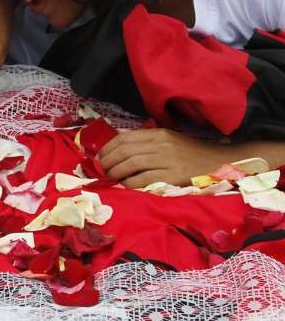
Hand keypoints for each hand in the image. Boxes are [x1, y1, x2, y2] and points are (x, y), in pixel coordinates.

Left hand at [98, 128, 233, 188]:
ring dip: (116, 172)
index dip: (107, 148)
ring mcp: (168, 160)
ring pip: (132, 164)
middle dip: (108, 161)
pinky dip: (131, 183)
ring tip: (111, 178)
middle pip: (125, 151)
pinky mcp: (174, 175)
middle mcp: (161, 144)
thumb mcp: (169, 140)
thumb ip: (147, 142)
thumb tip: (120, 149)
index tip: (99, 157)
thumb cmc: (191, 154)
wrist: (220, 163)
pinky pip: (145, 179)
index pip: (124, 138)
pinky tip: (126, 186)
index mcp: (158, 134)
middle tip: (102, 170)